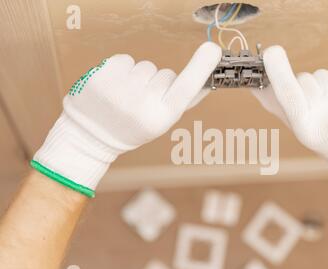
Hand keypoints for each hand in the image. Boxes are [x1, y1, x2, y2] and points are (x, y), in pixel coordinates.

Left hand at [32, 42, 221, 196]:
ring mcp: (120, 88)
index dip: (201, 67)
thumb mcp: (160, 123)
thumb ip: (184, 102)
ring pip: (147, 66)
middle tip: (143, 100)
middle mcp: (140, 103)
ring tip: (126, 95)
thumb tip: (208, 82)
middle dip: (160, 83)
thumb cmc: (132, 129)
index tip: (213, 50)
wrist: (90, 135)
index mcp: (159, 118)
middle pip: (167, 74)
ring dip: (140, 76)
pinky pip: (127, 59)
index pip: (186, 87)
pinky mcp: (103, 74)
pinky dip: (124, 69)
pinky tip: (115, 86)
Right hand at [252, 46, 327, 204]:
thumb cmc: (324, 136)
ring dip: (325, 84)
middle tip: (316, 103)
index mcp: (305, 128)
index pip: (288, 94)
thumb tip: (253, 85)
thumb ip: (276, 106)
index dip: (278, 71)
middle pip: (304, 79)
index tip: (271, 52)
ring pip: (323, 74)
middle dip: (305, 84)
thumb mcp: (298, 128)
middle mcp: (326, 118)